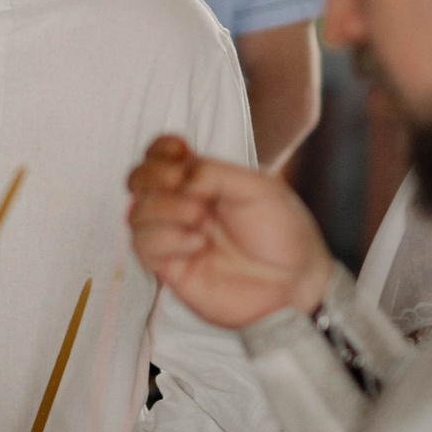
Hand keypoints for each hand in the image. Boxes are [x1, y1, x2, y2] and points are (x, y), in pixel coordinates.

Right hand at [127, 135, 331, 327]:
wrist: (296, 281)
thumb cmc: (284, 234)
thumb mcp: (258, 187)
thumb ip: (214, 173)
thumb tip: (178, 176)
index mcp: (203, 182)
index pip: (160, 156)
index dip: (160, 150)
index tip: (181, 151)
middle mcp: (183, 207)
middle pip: (138, 181)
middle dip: (152, 176)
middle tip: (179, 182)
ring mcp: (175, 238)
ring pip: (136, 213)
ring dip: (163, 209)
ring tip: (197, 218)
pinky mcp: (171, 269)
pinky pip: (143, 248)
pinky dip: (166, 239)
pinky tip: (196, 244)